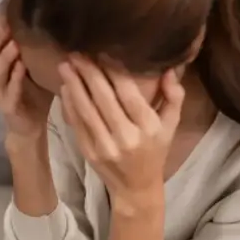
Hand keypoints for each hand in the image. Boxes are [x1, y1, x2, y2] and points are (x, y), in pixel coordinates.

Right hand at [0, 21, 53, 139]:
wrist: (31, 127)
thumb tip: (57, 23)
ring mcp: (0, 92)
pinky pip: (9, 91)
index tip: (7, 9)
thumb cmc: (36, 95)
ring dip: (5, 57)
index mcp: (2, 66)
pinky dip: (15, 79)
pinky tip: (21, 67)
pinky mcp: (7, 106)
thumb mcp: (38, 69)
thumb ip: (40, 50)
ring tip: (14, 43)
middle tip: (7, 22)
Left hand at [59, 54, 184, 204]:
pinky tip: (65, 88)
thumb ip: (174, 96)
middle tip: (76, 53)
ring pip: (86, 111)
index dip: (113, 72)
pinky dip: (69, 105)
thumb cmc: (155, 150)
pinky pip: (76, 124)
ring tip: (65, 66)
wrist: (136, 187)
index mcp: (148, 127)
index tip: (101, 52)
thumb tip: (168, 69)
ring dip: (74, 86)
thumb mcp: (171, 125)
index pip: (128, 94)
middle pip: (103, 99)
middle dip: (88, 74)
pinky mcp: (89, 152)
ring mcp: (105, 146)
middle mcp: (126, 137)